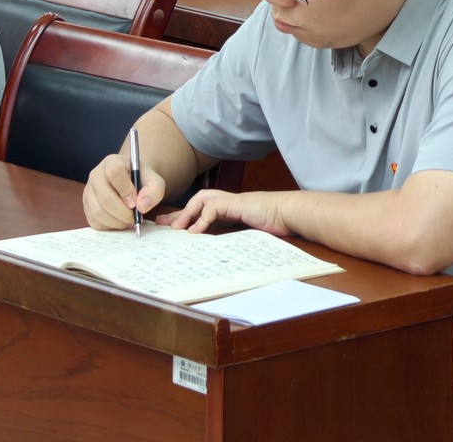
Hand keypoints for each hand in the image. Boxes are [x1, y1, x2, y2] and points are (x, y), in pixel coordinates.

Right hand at [83, 151, 167, 229]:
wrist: (131, 182)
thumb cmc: (141, 180)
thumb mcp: (153, 181)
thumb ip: (153, 191)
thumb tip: (141, 206)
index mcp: (112, 162)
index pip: (114, 173)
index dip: (125, 190)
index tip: (135, 201)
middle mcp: (96, 175)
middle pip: (105, 198)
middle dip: (122, 212)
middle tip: (134, 217)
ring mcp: (88, 191)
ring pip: (98, 212)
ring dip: (116, 221)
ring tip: (128, 220)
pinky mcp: (86, 206)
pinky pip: (94, 221)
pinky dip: (109, 226)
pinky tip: (119, 221)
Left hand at [157, 188, 289, 236]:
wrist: (290, 213)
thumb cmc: (274, 224)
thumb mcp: (248, 234)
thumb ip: (231, 237)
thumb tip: (214, 252)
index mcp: (230, 208)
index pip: (202, 209)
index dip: (186, 217)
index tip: (171, 227)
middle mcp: (229, 201)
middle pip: (197, 201)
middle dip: (179, 213)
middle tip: (162, 224)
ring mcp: (233, 200)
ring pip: (202, 199)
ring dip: (188, 213)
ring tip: (177, 229)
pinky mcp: (238, 203)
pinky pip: (214, 207)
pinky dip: (203, 219)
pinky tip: (196, 232)